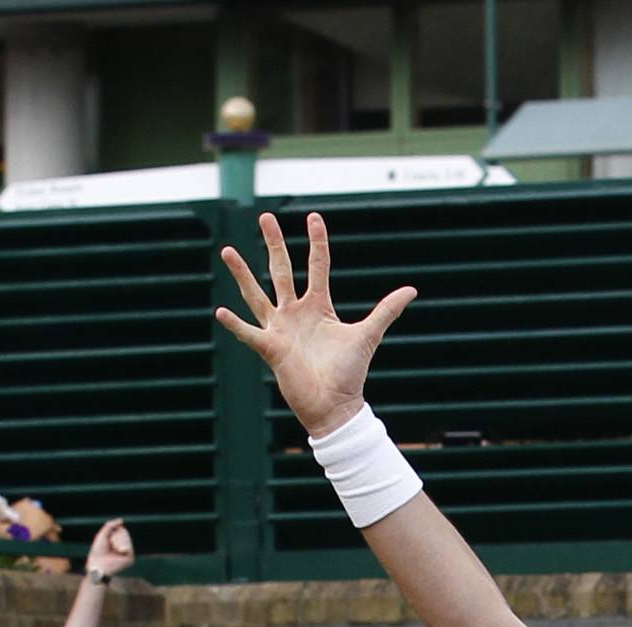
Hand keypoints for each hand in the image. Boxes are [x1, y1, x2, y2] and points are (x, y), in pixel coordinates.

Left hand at [86, 517, 135, 577]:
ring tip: (113, 549)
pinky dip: (121, 547)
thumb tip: (122, 520)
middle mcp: (123, 547)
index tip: (107, 539)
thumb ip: (110, 525)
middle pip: (125, 532)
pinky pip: (129, 546)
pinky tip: (117, 552)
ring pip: (127, 538)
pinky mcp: (130, 558)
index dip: (114, 531)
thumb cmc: (97, 551)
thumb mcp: (102, 534)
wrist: (98, 565)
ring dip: (117, 541)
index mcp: (117, 542)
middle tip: (109, 545)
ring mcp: (128, 553)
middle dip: (116, 536)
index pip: (121, 530)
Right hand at [215, 211, 416, 441]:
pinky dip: (235, 324)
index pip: (317, 266)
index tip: (314, 217)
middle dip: (275, 243)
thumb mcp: (368, 335)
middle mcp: (296, 313)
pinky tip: (220, 311)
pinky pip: (249, 333)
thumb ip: (386, 310)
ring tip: (227, 250)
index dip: (317, 242)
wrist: (336, 405)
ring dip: (242, 274)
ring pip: (257, 295)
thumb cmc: (349, 373)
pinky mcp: (271, 349)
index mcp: (318, 306)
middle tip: (266, 216)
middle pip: (282, 270)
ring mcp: (280, 329)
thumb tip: (412, 289)